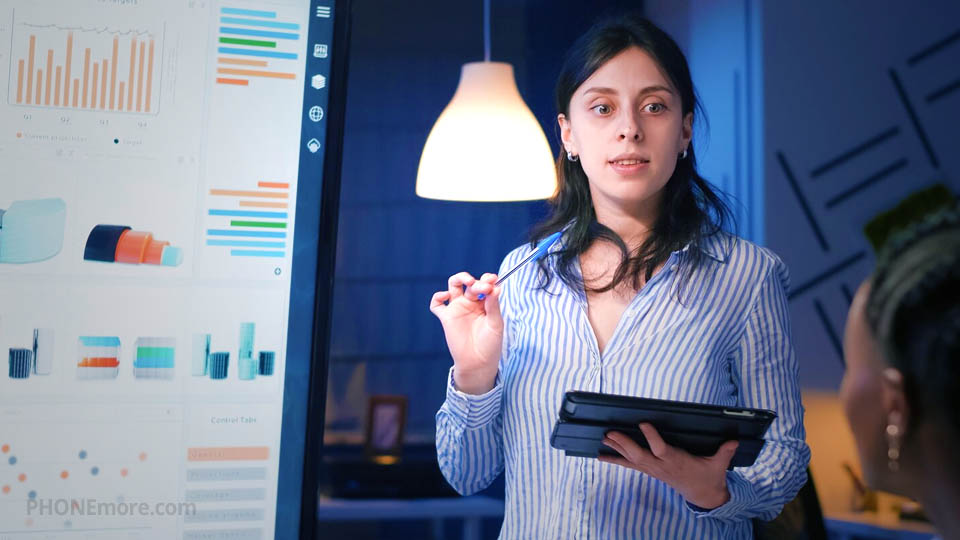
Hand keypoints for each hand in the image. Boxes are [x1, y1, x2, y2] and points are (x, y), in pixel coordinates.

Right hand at [429, 272, 501, 393]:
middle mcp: (471, 303)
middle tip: (484, 288)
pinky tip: (446, 296)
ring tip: (468, 282)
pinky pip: (437, 304)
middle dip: (478, 282)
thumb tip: (496, 287)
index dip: (488, 279)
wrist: (478, 363)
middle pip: (470, 283)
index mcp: (485, 303)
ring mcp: (458, 309)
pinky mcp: (446, 318)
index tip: (494, 280)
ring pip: (454, 285)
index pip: (485, 284)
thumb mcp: (496, 324)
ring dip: (460, 278)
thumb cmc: (490, 345)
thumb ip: (494, 305)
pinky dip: (438, 297)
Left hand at [598, 423, 737, 509]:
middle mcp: (661, 466)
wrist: (703, 495)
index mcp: (676, 461)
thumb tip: (733, 441)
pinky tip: (602, 455)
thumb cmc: (709, 476)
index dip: (651, 437)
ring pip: (632, 459)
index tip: (643, 423)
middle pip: (639, 455)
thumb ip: (724, 453)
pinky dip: (616, 459)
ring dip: (617, 449)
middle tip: (611, 433)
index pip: (661, 449)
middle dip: (624, 444)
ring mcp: (654, 470)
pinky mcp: (650, 471)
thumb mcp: (719, 465)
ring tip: (603, 438)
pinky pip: (630, 465)